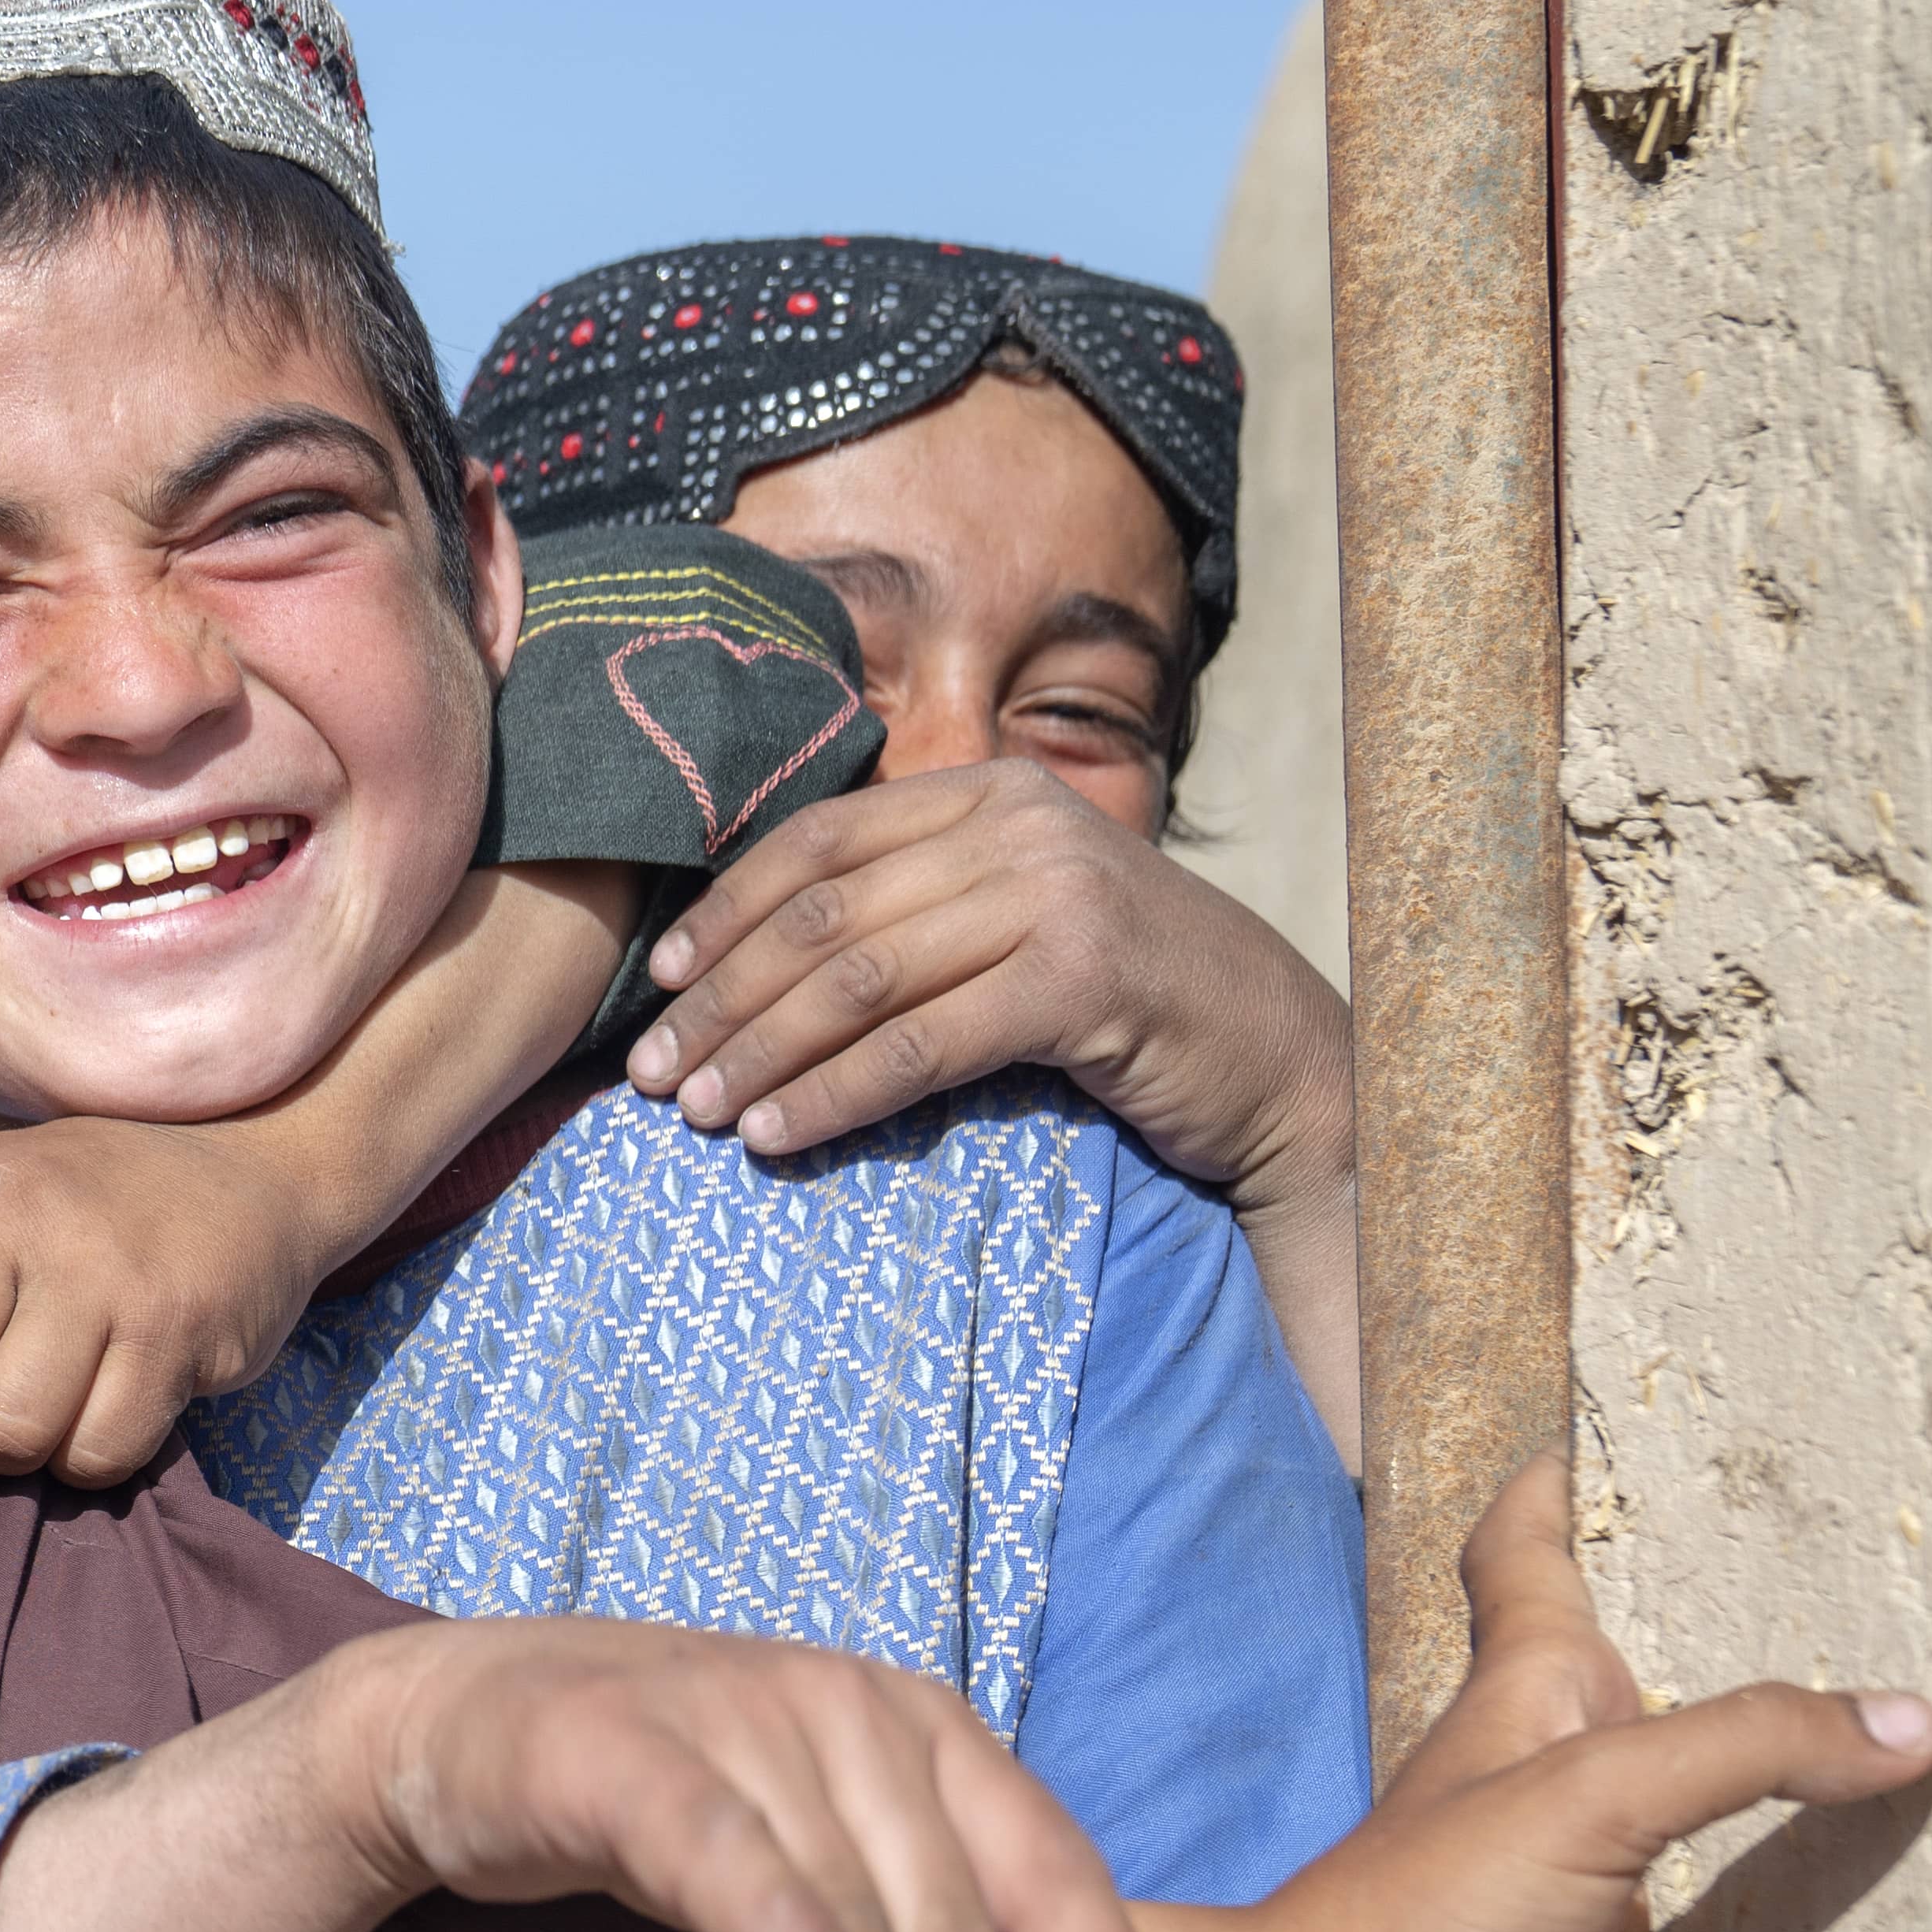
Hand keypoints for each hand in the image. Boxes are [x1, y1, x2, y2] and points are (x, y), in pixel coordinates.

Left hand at [0, 1120, 342, 1484]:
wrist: (240, 1178)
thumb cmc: (51, 1212)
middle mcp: (1, 1213)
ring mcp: (96, 1272)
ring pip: (2, 1438)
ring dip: (12, 1446)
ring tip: (37, 1392)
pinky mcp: (174, 1332)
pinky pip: (93, 1456)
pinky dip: (89, 1454)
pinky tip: (102, 1398)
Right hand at [323, 1612, 1171, 1931]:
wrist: (450, 1723)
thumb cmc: (648, 1800)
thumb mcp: (810, 1836)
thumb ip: (909, 1911)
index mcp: (919, 1728)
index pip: (1046, 1865)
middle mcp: (849, 1712)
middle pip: (956, 1926)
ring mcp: (738, 1722)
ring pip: (855, 1919)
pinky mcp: (623, 1755)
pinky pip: (727, 1858)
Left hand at [634, 762, 1354, 1197]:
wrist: (1278, 1060)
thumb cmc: (1125, 1002)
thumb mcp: (1014, 921)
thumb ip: (916, 908)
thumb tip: (754, 958)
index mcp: (989, 794)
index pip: (820, 838)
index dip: (726, 912)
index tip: (663, 984)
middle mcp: (1021, 826)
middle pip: (824, 912)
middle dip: (724, 999)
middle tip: (653, 1074)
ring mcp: (1057, 896)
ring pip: (860, 980)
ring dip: (762, 1055)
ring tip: (697, 1116)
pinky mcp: (1082, 979)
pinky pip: (920, 1045)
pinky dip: (836, 1094)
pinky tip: (778, 1137)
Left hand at [1147, 1462, 1931, 1931]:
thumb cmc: (1422, 1912)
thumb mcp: (1591, 1796)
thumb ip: (1747, 1746)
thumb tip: (1908, 1721)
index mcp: (1530, 1690)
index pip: (1528, 1557)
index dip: (1550, 1490)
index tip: (1586, 1437)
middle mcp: (1557, 1763)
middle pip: (1633, 1658)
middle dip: (1706, 1611)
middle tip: (1814, 1566)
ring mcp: (1585, 1861)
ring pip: (1687, 1780)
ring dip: (1758, 1747)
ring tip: (1877, 1705)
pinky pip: (1714, 1894)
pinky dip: (1777, 1870)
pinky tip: (1852, 1864)